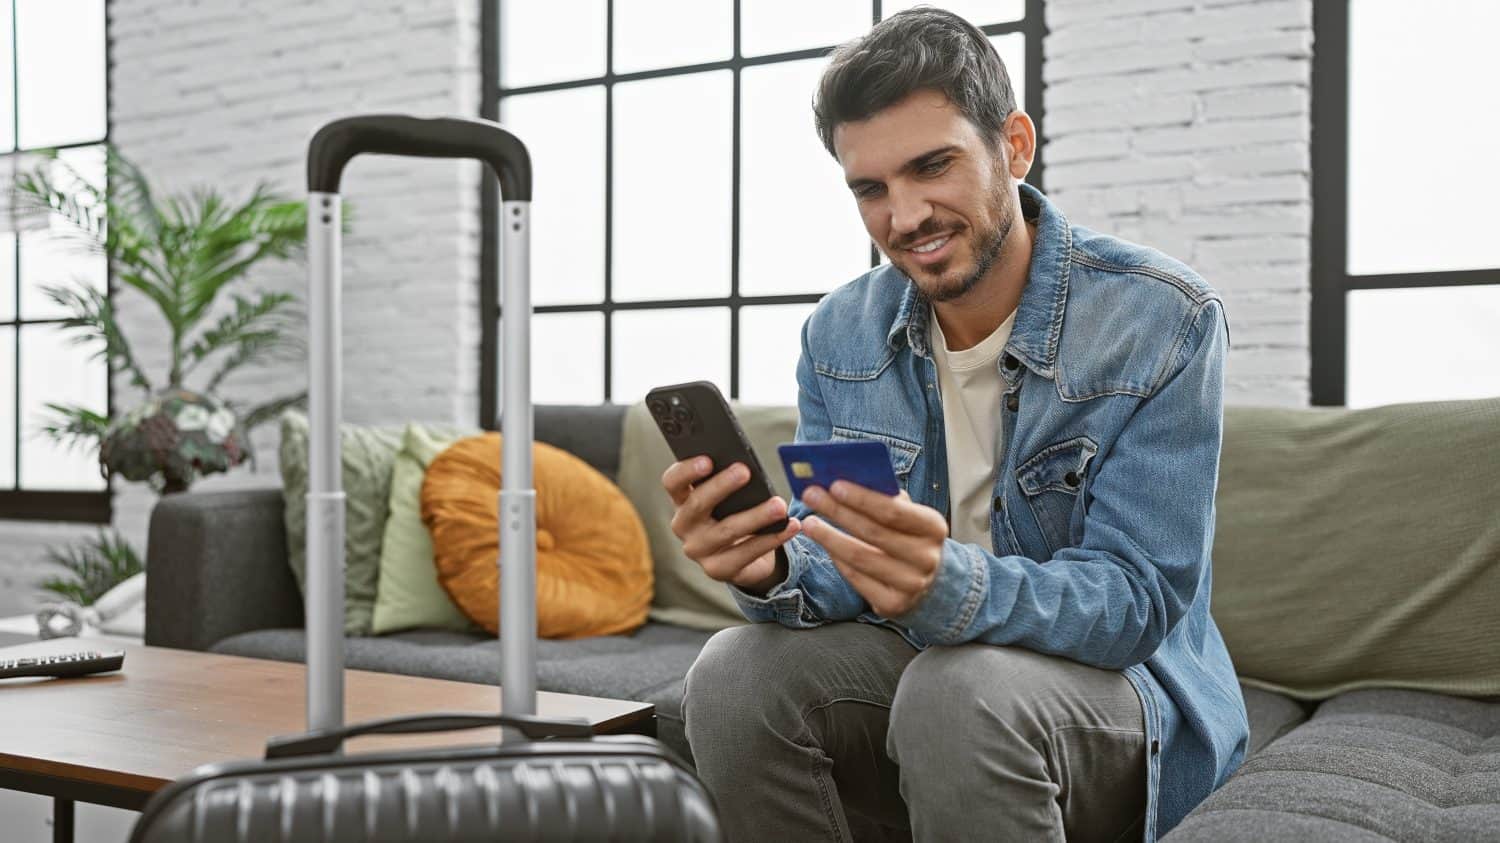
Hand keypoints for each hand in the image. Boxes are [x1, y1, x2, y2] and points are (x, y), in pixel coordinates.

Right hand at [662, 456, 801, 594]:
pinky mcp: (718, 570)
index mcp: (681, 500)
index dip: (686, 470)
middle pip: (697, 504)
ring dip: (756, 516)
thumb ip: (730, 480)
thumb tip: (746, 464)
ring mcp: (698, 550)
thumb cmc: (735, 511)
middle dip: (722, 486)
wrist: (745, 554)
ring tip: (779, 505)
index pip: (673, 482)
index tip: (708, 459)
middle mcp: (683, 525)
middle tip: (745, 471)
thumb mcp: (729, 495)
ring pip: (727, 530)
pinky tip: (791, 526)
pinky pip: (747, 553)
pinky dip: (772, 538)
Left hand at [800, 481, 947, 617]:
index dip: (862, 498)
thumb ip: (884, 497)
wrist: (927, 580)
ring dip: (829, 537)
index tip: (834, 485)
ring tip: (809, 523)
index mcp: (933, 528)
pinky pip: (855, 578)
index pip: (893, 511)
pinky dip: (836, 559)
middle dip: (837, 511)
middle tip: (811, 496)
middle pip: (872, 532)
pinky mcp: (893, 604)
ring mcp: (911, 584)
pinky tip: (825, 545)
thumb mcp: (907, 514)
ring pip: (859, 557)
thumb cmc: (908, 537)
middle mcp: (926, 558)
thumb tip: (845, 481)